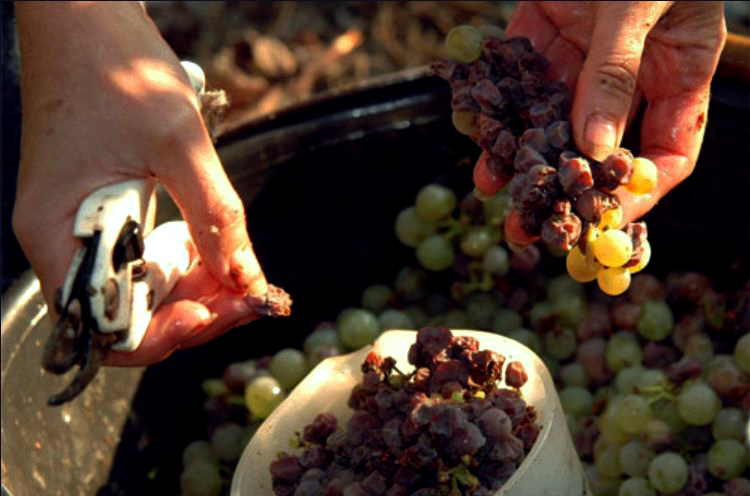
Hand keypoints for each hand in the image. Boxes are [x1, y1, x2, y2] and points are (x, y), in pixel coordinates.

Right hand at [12, 2, 267, 365]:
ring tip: (240, 270)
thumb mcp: (178, 142)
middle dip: (194, 310)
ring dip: (195, 289)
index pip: (106, 325)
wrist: (87, 19)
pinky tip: (214, 248)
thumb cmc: (116, 66)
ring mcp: (82, 228)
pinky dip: (183, 263)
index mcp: (58, 232)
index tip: (218, 311)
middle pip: (129, 313)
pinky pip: (141, 259)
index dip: (165, 334)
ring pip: (140, 289)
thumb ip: (216, 214)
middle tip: (251, 294)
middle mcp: (62, 240)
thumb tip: (247, 277)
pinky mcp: (102, 213)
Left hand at [491, 1, 725, 242]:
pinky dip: (499, 101)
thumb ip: (617, 71)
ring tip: (492, 186)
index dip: (640, 190)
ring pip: (552, 115)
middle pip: (598, 143)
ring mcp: (584, 50)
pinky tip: (478, 130)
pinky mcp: (543, 27)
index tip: (604, 222)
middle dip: (563, 185)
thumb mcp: (640, 5)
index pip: (668, 150)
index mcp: (678, 68)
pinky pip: (520, 73)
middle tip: (530, 224)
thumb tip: (595, 146)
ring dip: (522, 152)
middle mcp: (629, 69)